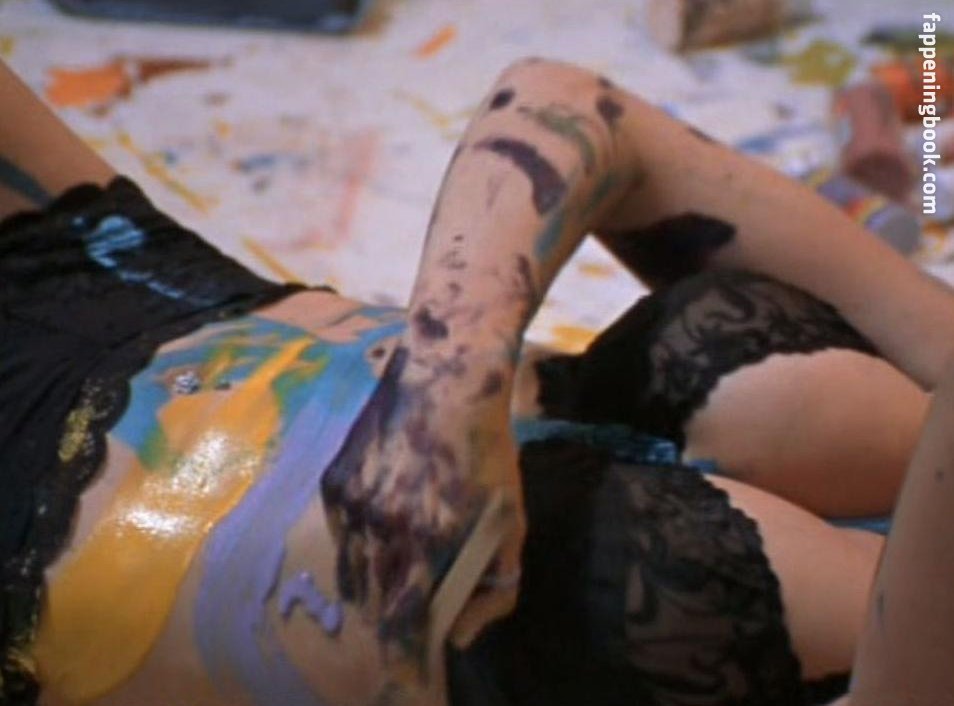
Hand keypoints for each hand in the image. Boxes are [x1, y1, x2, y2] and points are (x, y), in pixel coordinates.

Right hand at [321, 342, 524, 666]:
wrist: (445, 379)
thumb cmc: (488, 452)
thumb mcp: (512, 521)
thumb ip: (495, 586)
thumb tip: (461, 635)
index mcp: (428, 544)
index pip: (403, 626)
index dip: (404, 656)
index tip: (408, 672)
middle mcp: (381, 531)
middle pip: (372, 605)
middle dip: (389, 622)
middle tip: (405, 619)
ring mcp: (351, 506)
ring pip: (350, 573)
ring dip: (369, 588)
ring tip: (390, 578)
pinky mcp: (333, 483)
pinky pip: (339, 536)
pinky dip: (356, 546)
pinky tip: (379, 529)